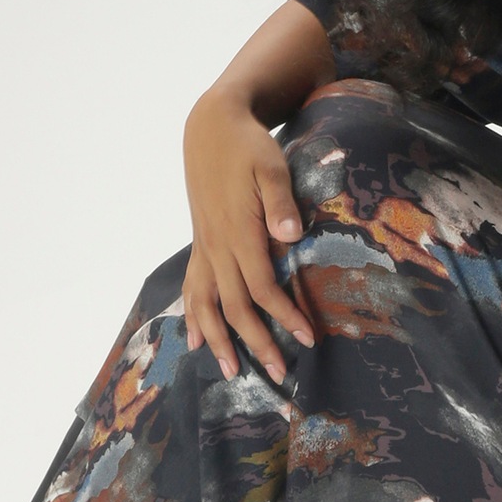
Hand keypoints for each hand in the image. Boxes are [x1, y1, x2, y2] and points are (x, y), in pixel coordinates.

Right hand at [182, 89, 315, 381]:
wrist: (213, 127)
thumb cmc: (249, 147)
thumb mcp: (271, 167)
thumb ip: (281, 203)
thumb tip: (291, 237)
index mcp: (239, 233)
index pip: (263, 287)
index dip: (285, 316)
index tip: (308, 338)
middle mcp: (217, 247)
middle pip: (236, 307)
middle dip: (258, 343)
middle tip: (282, 374)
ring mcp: (205, 246)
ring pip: (207, 304)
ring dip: (219, 340)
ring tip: (233, 371)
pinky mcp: (201, 242)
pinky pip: (193, 287)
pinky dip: (193, 316)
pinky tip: (194, 339)